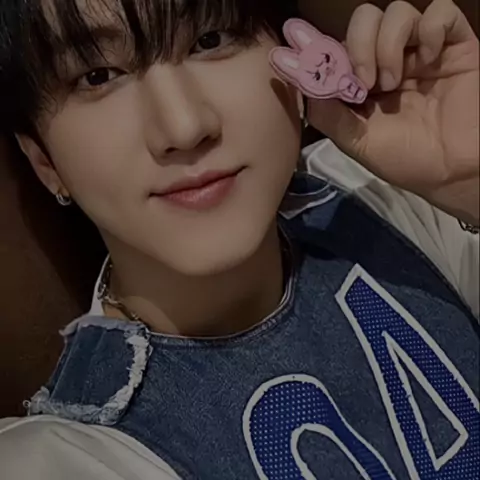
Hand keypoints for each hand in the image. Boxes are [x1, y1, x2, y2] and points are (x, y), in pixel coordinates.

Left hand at [307, 0, 478, 223]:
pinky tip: (429, 59)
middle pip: (364, 20)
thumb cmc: (407, 160)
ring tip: (393, 83)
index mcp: (363, 84)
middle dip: (357, 46)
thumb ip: (328, 115)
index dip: (322, 50)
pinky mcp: (455, 45)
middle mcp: (389, 62)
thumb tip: (303, 84)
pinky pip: (441, 12)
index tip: (307, 56)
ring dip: (387, 45)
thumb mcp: (357, 143)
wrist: (454, 172)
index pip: (339, 49)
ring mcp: (421, 52)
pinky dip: (431, 29)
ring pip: (396, 13)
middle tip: (365, 83)